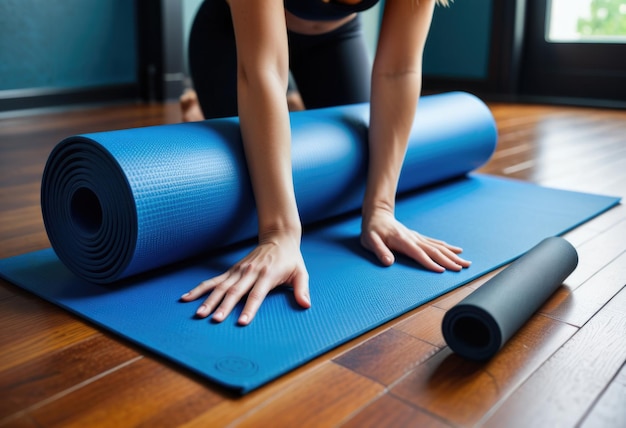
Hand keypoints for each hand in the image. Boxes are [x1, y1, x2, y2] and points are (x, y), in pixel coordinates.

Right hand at [180, 230, 309, 324]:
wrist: (278, 239)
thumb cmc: (290, 259)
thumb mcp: (301, 272)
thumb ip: (302, 289)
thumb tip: (306, 304)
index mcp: (267, 275)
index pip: (256, 295)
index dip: (249, 308)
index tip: (241, 321)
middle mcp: (250, 273)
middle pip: (234, 292)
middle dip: (224, 307)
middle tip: (214, 320)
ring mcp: (238, 271)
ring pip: (220, 287)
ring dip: (208, 300)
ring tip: (198, 313)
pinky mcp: (232, 271)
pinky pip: (213, 281)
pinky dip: (200, 289)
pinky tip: (187, 297)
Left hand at [361, 207, 470, 271]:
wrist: (377, 215)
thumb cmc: (372, 231)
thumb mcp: (369, 241)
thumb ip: (379, 251)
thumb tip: (389, 262)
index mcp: (402, 241)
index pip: (419, 253)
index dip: (430, 262)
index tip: (443, 270)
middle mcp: (413, 238)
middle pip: (434, 250)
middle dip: (449, 260)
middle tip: (464, 268)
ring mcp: (417, 237)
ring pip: (438, 246)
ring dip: (453, 255)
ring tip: (466, 262)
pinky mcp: (418, 237)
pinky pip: (435, 242)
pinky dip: (447, 247)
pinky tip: (457, 251)